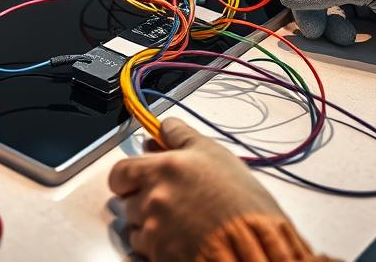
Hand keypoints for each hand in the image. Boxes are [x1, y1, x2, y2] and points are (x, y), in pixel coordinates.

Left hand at [108, 117, 281, 261]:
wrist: (255, 248)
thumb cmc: (242, 202)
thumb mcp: (216, 155)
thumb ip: (183, 137)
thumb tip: (164, 127)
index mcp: (163, 169)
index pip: (121, 170)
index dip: (129, 175)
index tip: (140, 177)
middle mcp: (152, 198)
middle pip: (125, 199)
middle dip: (138, 199)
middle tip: (161, 201)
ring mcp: (153, 229)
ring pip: (134, 225)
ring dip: (147, 223)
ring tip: (177, 223)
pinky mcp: (157, 255)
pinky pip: (143, 248)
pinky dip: (154, 245)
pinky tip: (177, 240)